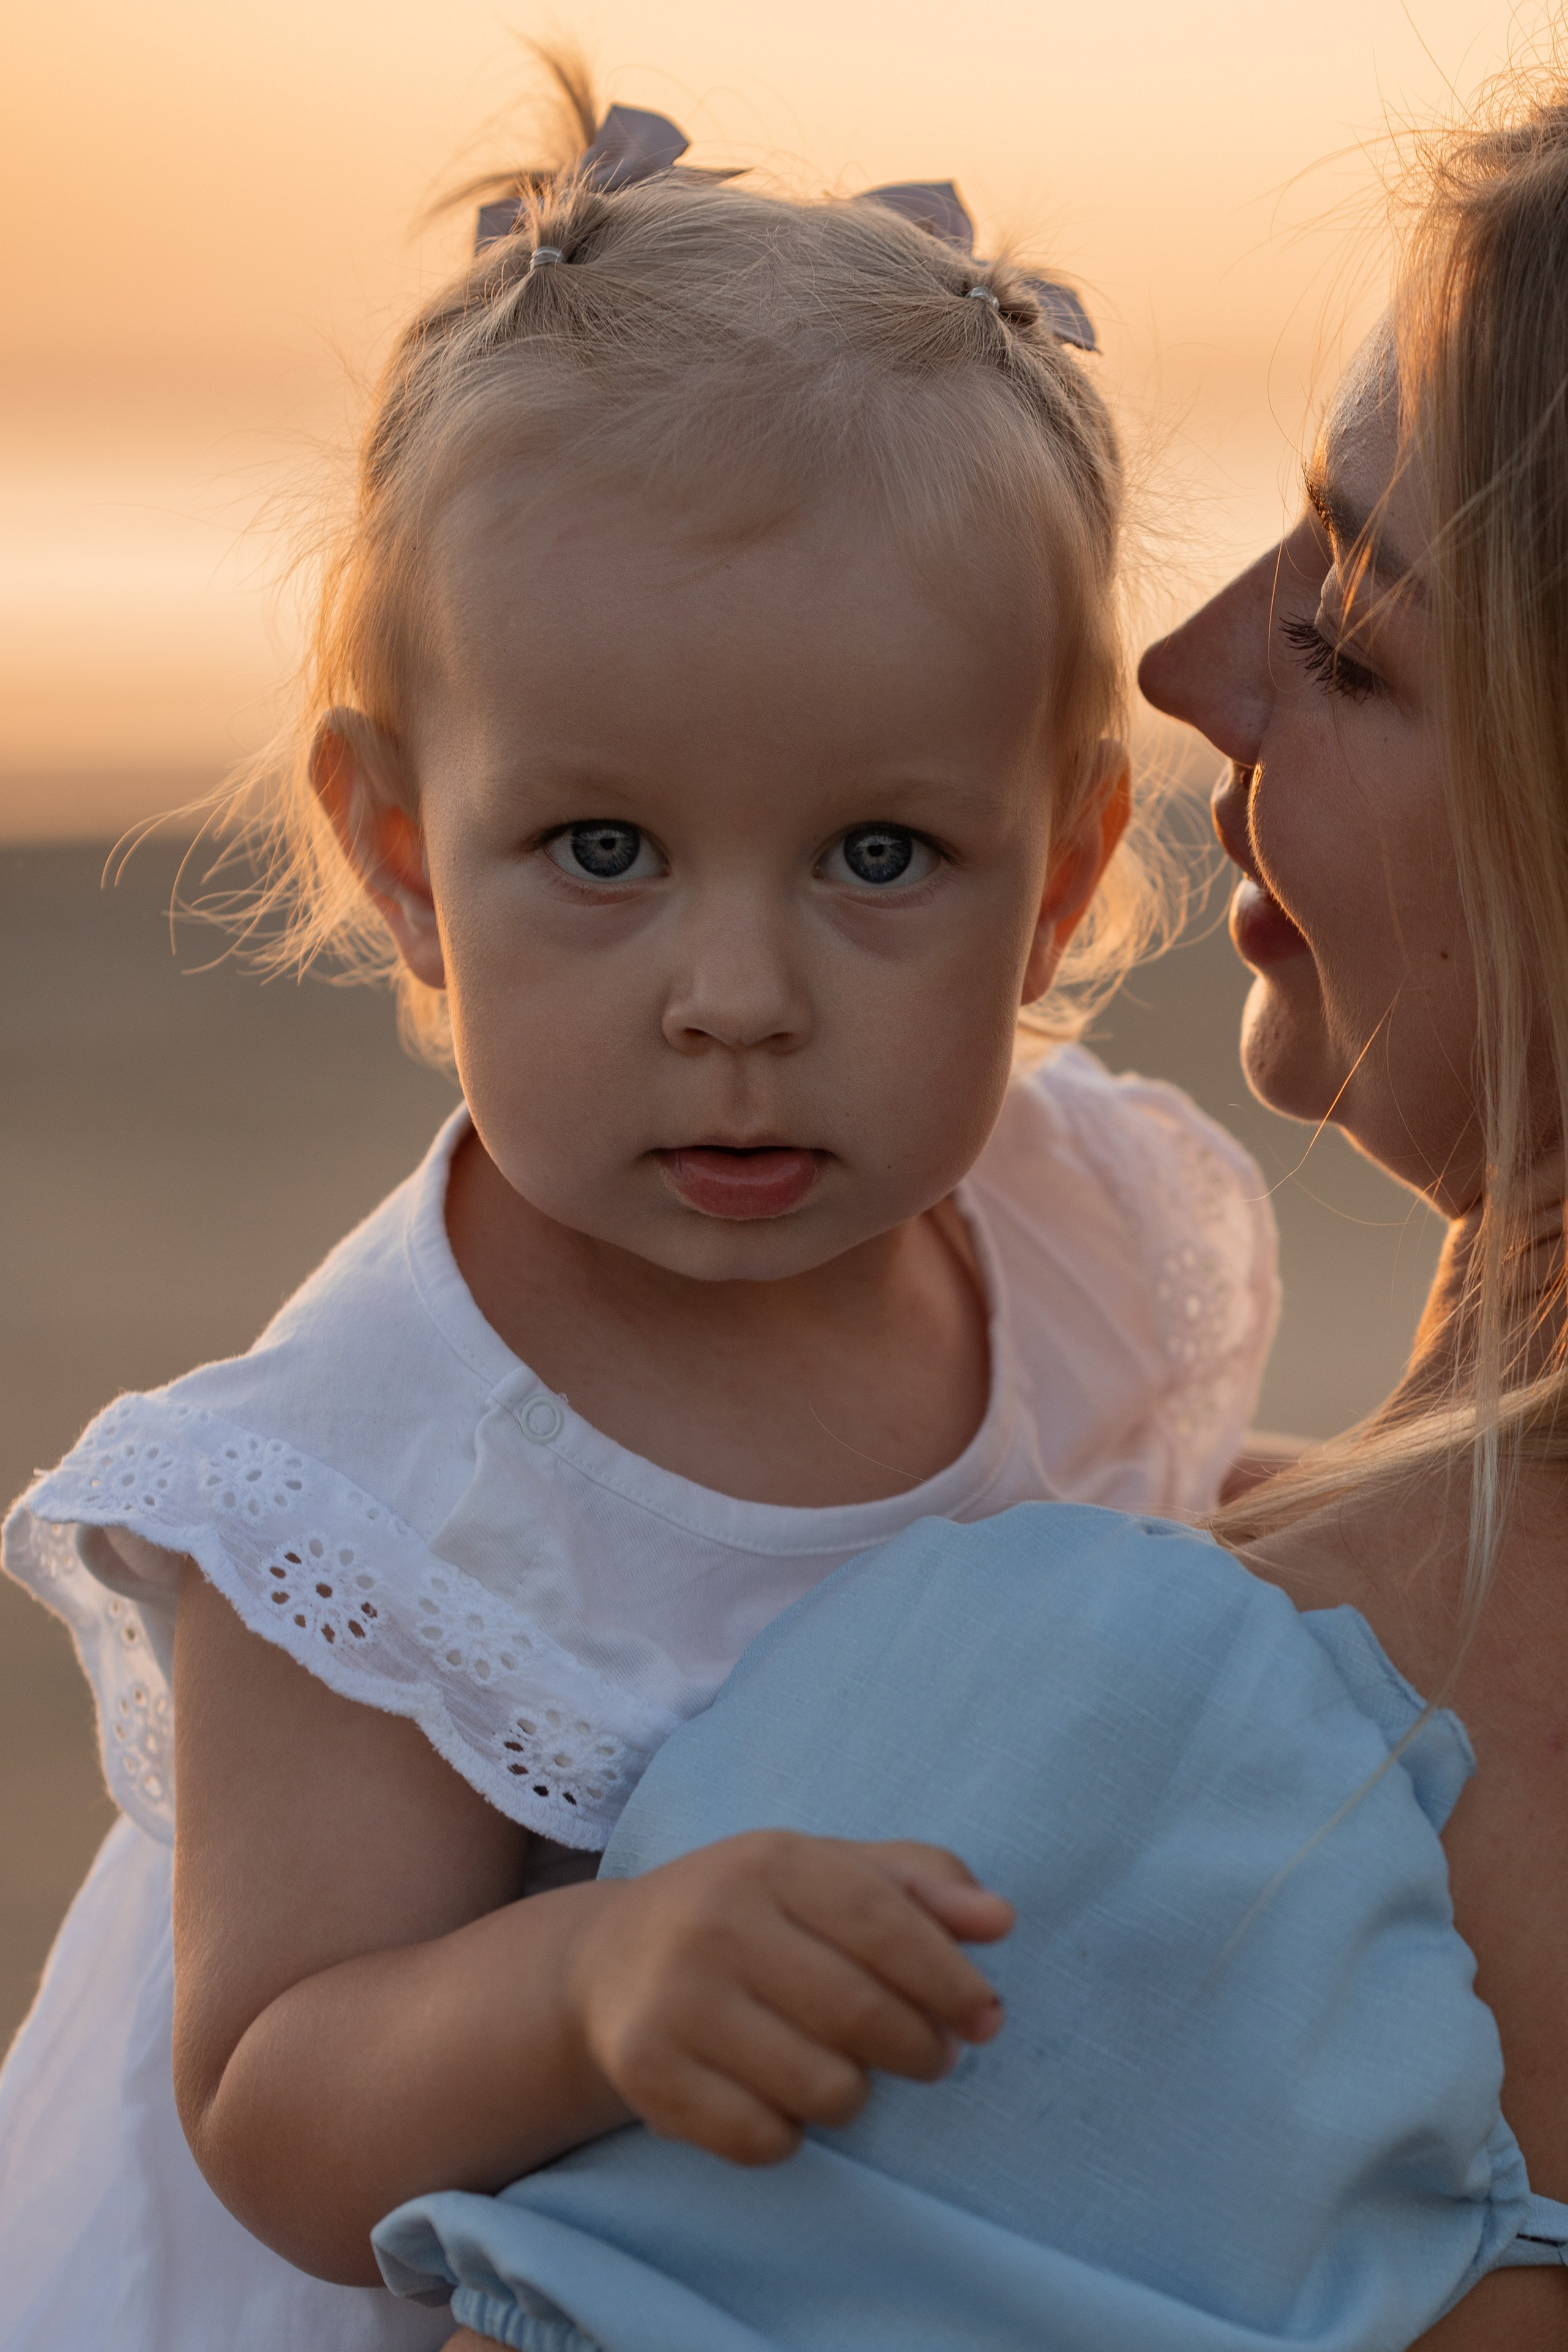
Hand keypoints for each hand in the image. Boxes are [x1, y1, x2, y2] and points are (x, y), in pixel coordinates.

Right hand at [564, 1830, 1012, 2164]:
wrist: (608, 1963)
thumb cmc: (751, 1914)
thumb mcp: (830, 1874)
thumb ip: (922, 1886)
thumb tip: (1000, 1921)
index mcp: (772, 1860)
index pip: (884, 1923)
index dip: (949, 1978)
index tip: (986, 2017)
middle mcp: (717, 1923)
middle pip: (860, 2013)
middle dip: (919, 2048)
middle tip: (932, 2056)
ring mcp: (676, 2000)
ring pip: (822, 2087)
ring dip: (853, 2093)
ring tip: (839, 2067)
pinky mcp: (648, 2073)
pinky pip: (762, 2139)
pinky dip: (788, 2134)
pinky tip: (776, 2097)